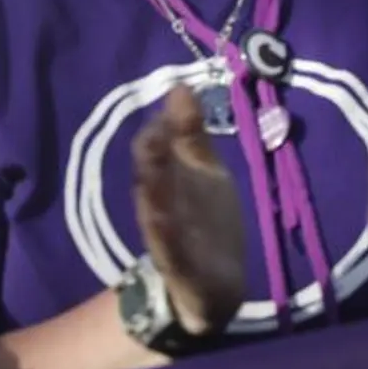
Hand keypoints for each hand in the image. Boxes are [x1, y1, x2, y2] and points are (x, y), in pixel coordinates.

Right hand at [132, 86, 246, 336]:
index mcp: (167, 183)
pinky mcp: (185, 275)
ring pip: (157, 222)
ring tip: (150, 185)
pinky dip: (172, 250)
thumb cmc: (205, 218)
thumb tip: (180, 86)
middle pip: (153, 184)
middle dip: (152, 163)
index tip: (173, 102)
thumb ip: (189, 133)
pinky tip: (168, 234)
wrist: (217, 283)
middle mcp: (161, 210)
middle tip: (153, 136)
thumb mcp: (203, 171)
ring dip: (154, 205)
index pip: (156, 152)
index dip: (161, 130)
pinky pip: (176, 262)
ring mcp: (171, 245)